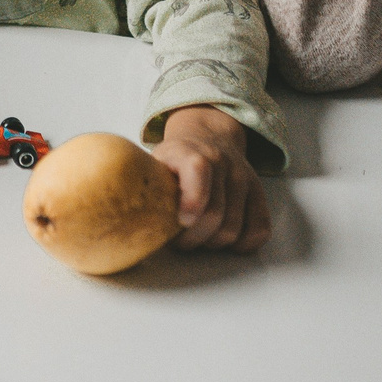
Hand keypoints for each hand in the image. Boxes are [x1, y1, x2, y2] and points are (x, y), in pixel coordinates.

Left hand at [150, 106, 271, 252]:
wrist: (209, 137)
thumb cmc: (174, 160)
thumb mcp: (155, 161)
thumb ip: (145, 183)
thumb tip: (122, 217)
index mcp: (191, 151)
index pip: (198, 171)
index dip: (191, 200)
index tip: (181, 221)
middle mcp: (222, 162)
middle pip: (215, 214)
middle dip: (193, 238)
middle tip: (178, 242)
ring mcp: (243, 178)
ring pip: (234, 229)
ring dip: (212, 244)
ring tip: (196, 238)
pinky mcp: (259, 194)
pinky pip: (259, 230)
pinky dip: (241, 244)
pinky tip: (223, 241)